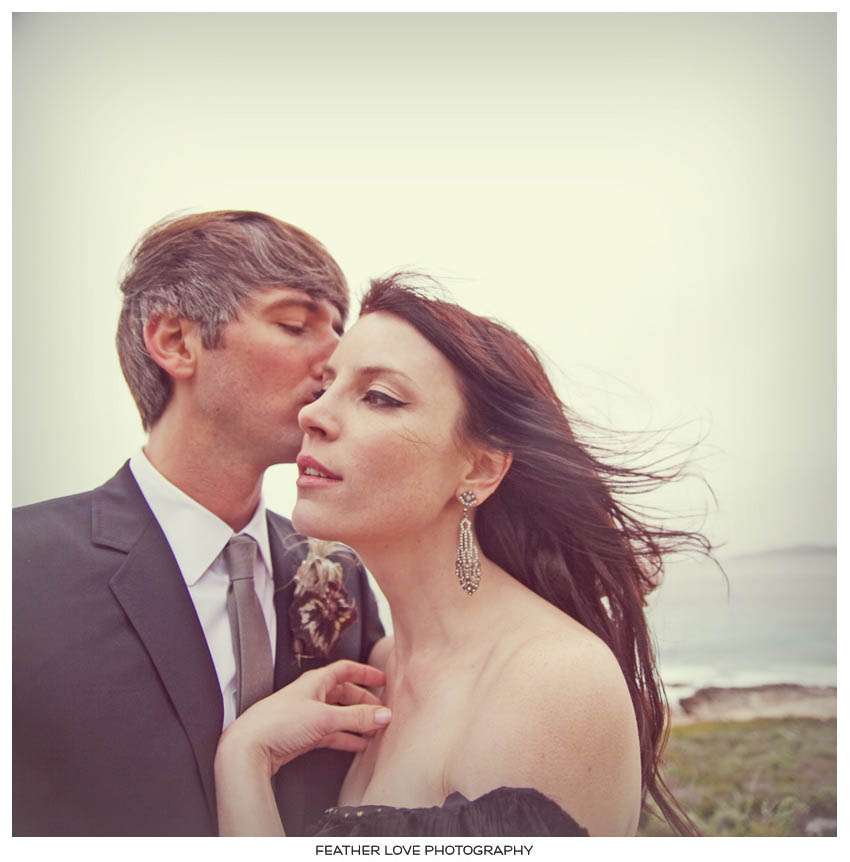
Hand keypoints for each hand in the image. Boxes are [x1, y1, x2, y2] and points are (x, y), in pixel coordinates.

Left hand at [216, 659, 390, 778]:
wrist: (249, 748)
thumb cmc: (280, 723)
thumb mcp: (324, 718)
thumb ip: (356, 717)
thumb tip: (384, 715)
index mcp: (315, 681)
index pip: (345, 670)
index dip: (365, 673)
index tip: (382, 679)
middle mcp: (311, 695)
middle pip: (344, 693)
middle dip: (364, 702)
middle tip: (382, 712)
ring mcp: (307, 715)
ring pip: (339, 714)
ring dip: (356, 722)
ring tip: (374, 731)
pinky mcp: (302, 734)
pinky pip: (331, 733)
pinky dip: (346, 737)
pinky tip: (358, 745)